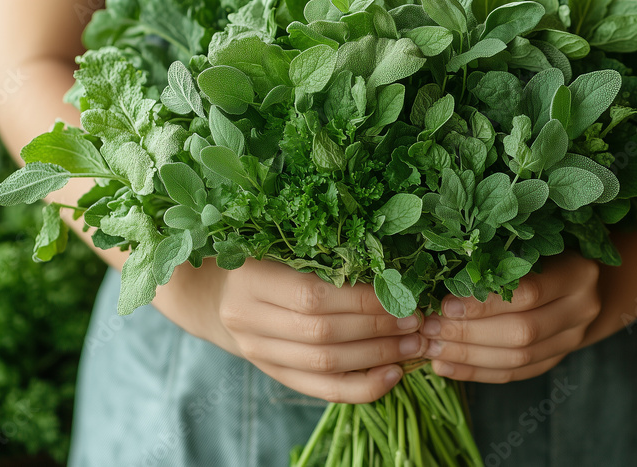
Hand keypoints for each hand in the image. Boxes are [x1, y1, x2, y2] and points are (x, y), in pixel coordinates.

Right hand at [204, 258, 429, 402]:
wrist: (219, 294)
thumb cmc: (264, 258)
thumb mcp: (284, 245)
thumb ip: (326, 254)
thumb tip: (392, 266)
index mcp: (252, 278)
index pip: (313, 296)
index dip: (361, 299)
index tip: (402, 293)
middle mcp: (248, 319)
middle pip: (322, 332)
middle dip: (378, 328)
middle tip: (417, 320)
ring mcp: (258, 352)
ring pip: (324, 364)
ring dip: (377, 356)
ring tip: (414, 344)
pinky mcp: (274, 374)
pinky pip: (321, 391)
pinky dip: (362, 388)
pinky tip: (393, 375)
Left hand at [419, 253, 600, 382]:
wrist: (582, 283)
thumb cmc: (544, 254)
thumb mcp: (527, 246)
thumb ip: (496, 260)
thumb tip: (440, 278)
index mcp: (577, 273)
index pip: (528, 294)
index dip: (485, 303)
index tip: (446, 305)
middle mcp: (581, 309)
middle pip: (522, 331)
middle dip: (470, 333)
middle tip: (431, 329)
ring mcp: (572, 339)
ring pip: (517, 358)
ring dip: (468, 356)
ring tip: (432, 349)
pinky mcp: (555, 359)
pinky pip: (514, 374)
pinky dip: (476, 372)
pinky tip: (445, 366)